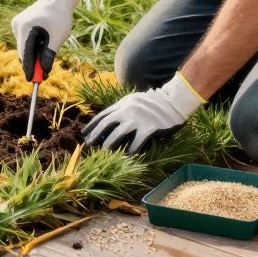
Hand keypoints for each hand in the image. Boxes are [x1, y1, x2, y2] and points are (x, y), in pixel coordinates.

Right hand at [11, 0, 79, 75]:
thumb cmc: (59, 16)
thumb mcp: (57, 37)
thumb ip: (49, 54)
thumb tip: (44, 70)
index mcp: (25, 27)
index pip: (25, 52)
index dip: (29, 67)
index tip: (32, 80)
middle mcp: (17, 25)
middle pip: (23, 51)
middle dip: (32, 63)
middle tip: (42, 76)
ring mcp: (17, 24)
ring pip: (24, 47)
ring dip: (33, 56)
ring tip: (45, 64)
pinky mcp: (20, 25)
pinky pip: (25, 41)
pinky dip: (33, 48)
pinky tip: (42, 50)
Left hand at [82, 73, 204, 152]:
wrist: (173, 102)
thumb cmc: (153, 103)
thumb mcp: (134, 100)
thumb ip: (122, 109)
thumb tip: (107, 123)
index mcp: (123, 103)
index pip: (103, 114)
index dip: (92, 125)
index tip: (84, 133)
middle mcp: (127, 110)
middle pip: (106, 123)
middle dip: (95, 135)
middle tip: (88, 144)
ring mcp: (138, 119)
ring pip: (118, 133)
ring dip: (109, 143)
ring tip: (103, 151)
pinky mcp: (149, 128)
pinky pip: (137, 141)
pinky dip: (131, 150)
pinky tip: (127, 155)